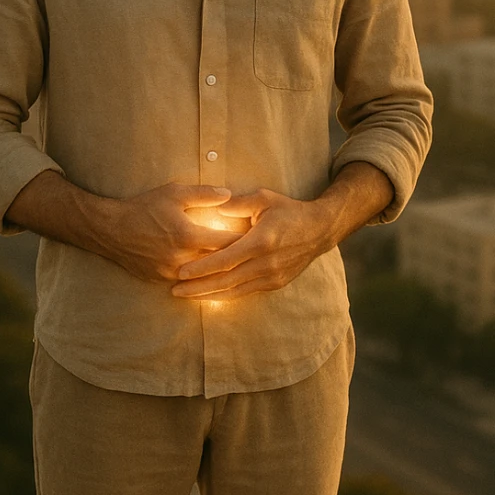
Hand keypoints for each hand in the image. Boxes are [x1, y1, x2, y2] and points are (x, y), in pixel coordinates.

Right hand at [104, 183, 243, 283]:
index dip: (246, 240)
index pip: (228, 242)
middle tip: (255, 253)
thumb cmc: (144, 208)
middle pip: (220, 264)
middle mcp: (183, 260)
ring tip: (238, 264)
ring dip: (220, 271)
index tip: (259, 236)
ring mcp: (172, 274)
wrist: (111, 230)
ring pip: (206, 277)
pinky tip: (213, 273)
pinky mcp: (162, 281)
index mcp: (189, 236)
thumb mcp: (174, 193)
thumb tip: (230, 195)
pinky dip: (201, 277)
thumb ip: (204, 194)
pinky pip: (189, 282)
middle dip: (238, 258)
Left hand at [170, 188, 331, 300]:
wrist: (319, 230)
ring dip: (209, 295)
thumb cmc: (288, 211)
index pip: (226, 259)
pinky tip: (209, 296)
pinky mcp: (276, 284)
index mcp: (262, 241)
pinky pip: (246, 293)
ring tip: (186, 296)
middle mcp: (267, 263)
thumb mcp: (264, 198)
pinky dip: (226, 295)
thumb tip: (214, 206)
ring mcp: (272, 276)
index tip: (181, 272)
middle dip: (199, 287)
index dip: (202, 268)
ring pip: (235, 291)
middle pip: (227, 280)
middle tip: (175, 290)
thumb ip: (237, 203)